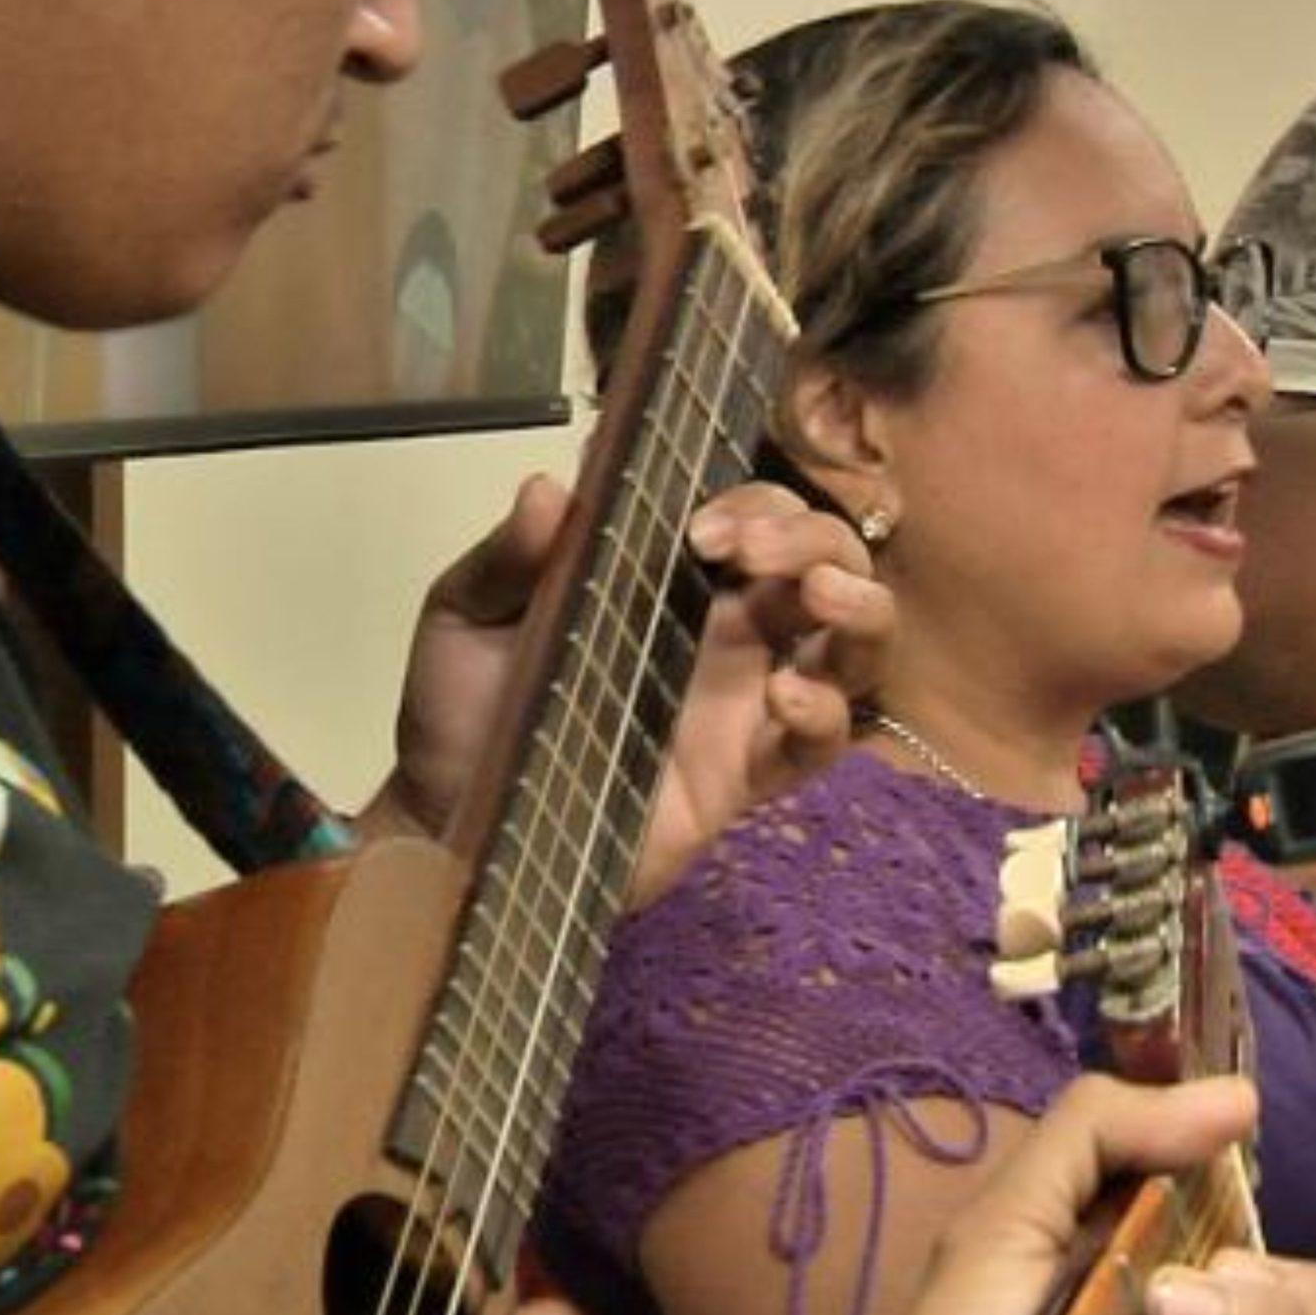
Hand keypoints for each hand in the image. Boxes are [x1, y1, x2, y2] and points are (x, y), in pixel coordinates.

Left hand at [367, 474, 892, 906]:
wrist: (453, 826)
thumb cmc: (461, 715)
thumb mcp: (464, 619)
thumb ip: (509, 560)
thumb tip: (548, 488)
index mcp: (673, 582)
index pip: (758, 518)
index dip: (755, 506)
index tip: (702, 529)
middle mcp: (728, 633)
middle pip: (825, 562)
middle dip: (813, 538)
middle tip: (754, 555)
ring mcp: (748, 705)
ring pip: (854, 644)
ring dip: (863, 607)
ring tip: (822, 596)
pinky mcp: (748, 778)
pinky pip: (823, 744)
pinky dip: (826, 713)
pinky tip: (786, 697)